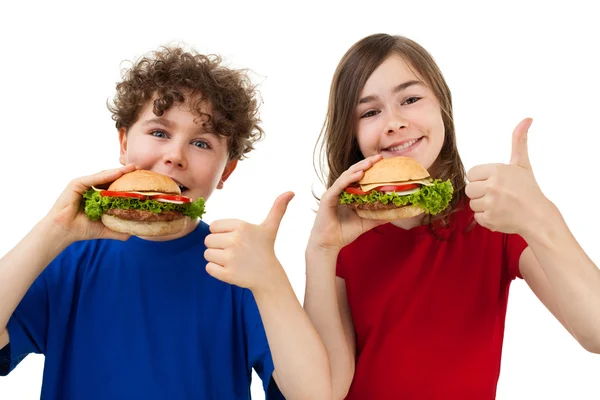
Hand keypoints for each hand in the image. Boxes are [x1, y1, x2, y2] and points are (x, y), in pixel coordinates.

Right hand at [47, 163, 136, 242]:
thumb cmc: (82, 229)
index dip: (128, 182)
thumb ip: (120, 230)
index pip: (115, 186)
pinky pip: (94, 178)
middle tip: (140, 169)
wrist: (65, 231)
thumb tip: (136, 232)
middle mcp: (92, 188)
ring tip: (132, 168)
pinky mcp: (77, 183)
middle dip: (126, 173)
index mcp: (98, 196)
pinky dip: (107, 175)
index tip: (143, 180)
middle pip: (111, 178)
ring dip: (119, 171)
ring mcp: (84, 184)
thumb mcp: (106, 229)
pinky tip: (118, 173)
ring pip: (104, 176)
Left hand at [204, 192, 293, 291]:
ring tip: (233, 260)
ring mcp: (231, 258)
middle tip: (235, 251)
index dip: (222, 233)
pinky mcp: (227, 274)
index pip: (214, 226)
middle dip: (219, 246)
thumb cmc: (265, 248)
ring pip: (207, 254)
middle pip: (208, 240)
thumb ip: (278, 208)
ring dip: (217, 258)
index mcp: (241, 226)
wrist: (269, 276)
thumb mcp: (270, 227)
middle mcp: (235, 240)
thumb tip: (291, 192)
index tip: (236, 239)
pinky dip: (216, 270)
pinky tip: (231, 269)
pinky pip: (209, 268)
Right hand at [308, 154, 387, 252]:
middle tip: (379, 157)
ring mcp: (333, 193)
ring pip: (347, 176)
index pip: (360, 177)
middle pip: (354, 172)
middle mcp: (340, 190)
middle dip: (366, 163)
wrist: (329, 244)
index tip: (383, 162)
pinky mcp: (328, 198)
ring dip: (359, 167)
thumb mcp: (366, 223)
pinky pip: (340, 185)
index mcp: (348, 194)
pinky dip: (349, 178)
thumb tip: (395, 213)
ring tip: (371, 162)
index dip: (370, 168)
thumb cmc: (344, 232)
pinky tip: (359, 174)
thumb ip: (378, 217)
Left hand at [465, 118, 551, 234]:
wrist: (538, 216)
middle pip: (469, 189)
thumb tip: (527, 119)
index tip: (494, 183)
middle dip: (480, 192)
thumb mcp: (522, 164)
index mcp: (497, 170)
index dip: (481, 179)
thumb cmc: (528, 189)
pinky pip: (477, 217)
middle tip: (497, 195)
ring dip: (483, 205)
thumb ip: (519, 142)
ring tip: (500, 205)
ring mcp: (491, 204)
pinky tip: (500, 214)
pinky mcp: (489, 219)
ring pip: (472, 204)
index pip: (471, 174)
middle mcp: (493, 186)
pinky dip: (486, 218)